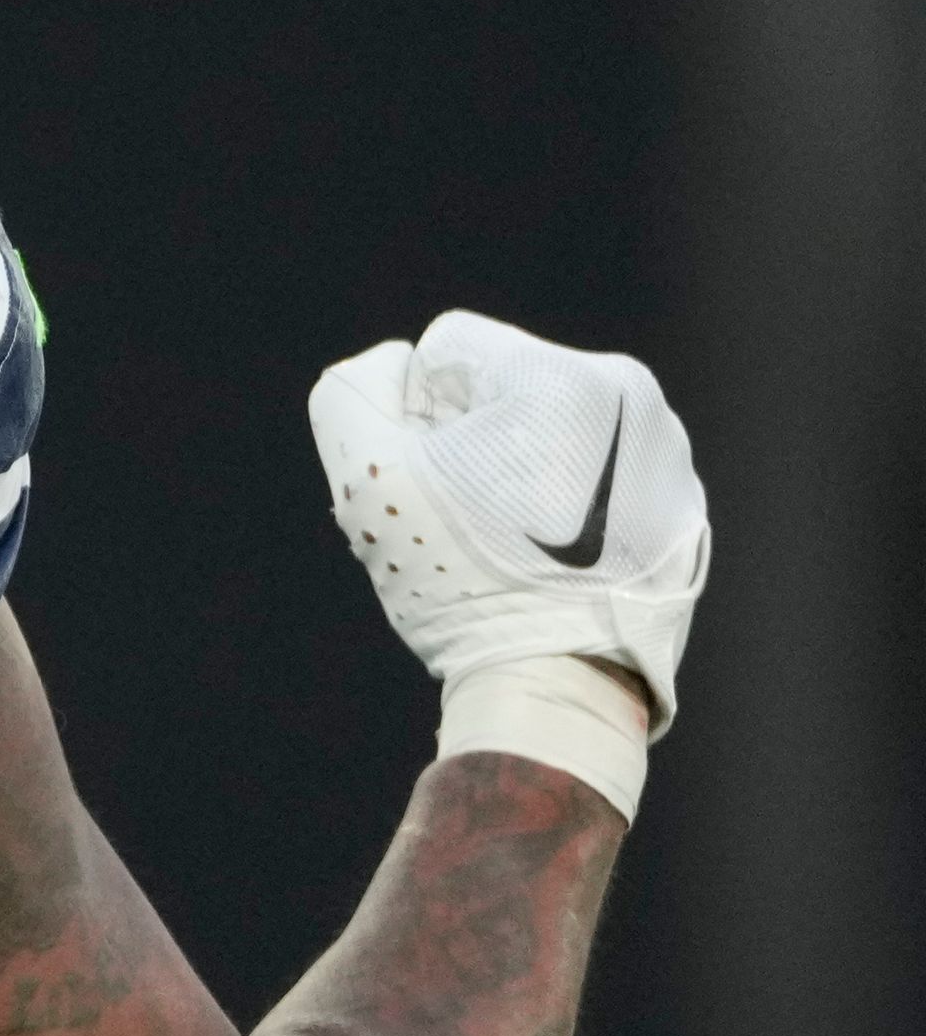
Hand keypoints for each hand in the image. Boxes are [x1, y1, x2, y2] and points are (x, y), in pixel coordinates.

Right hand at [307, 310, 706, 729]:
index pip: (450, 349)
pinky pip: (600, 481)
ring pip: (555, 435)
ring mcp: (668, 457)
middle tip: (463, 521)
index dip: (414, 414)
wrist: (557, 685)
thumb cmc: (458, 580)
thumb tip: (395, 365)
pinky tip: (550, 564)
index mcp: (561, 376)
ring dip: (519, 474)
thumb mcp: (369, 476)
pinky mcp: (681, 509)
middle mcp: (633, 399)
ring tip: (509, 547)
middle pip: (507, 390)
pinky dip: (568, 510)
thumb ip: (354, 392)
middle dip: (472, 442)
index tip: (429, 482)